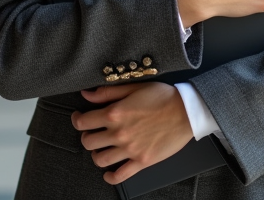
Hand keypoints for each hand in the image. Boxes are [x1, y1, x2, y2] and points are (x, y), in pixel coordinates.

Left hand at [71, 83, 192, 184]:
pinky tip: (109, 173)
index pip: (83, 122)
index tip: (79, 118)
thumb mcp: (134, 87)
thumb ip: (108, 92)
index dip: (77, 120)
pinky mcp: (141, 161)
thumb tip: (87, 95)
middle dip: (87, 137)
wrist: (186, 111)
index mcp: (114, 113)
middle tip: (92, 133)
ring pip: (100, 160)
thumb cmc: (163, 97)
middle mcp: (119, 133)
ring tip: (102, 149)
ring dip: (97, 155)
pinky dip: (110, 177)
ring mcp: (129, 150)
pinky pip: (119, 176)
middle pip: (88, 142)